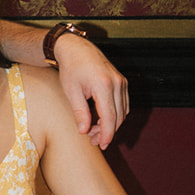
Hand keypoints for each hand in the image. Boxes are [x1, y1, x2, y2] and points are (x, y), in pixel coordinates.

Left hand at [52, 31, 129, 148]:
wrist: (77, 49)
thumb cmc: (71, 69)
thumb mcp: (72, 92)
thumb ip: (80, 113)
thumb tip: (84, 132)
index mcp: (103, 85)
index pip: (110, 118)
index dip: (107, 135)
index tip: (101, 145)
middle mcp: (117, 83)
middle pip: (118, 117)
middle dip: (107, 132)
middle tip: (93, 140)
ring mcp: (122, 81)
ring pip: (123, 112)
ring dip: (111, 124)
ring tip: (94, 131)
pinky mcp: (122, 81)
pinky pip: (123, 104)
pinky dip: (115, 115)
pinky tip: (101, 120)